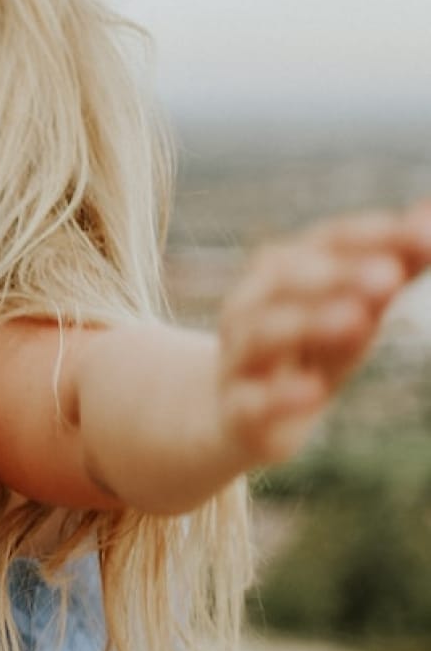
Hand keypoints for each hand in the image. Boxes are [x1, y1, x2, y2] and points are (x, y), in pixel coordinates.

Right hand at [216, 203, 430, 465]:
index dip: (371, 237)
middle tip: (389, 276)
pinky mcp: (239, 411)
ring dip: (309, 324)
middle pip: (286, 281)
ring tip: (357, 320)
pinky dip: (281, 396)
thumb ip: (395, 267)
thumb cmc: (310, 351)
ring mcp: (240, 358)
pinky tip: (314, 392)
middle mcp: (251, 306)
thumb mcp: (356, 311)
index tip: (423, 234)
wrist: (240, 415)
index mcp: (282, 271)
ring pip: (264, 334)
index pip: (326, 243)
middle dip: (338, 276)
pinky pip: (253, 402)